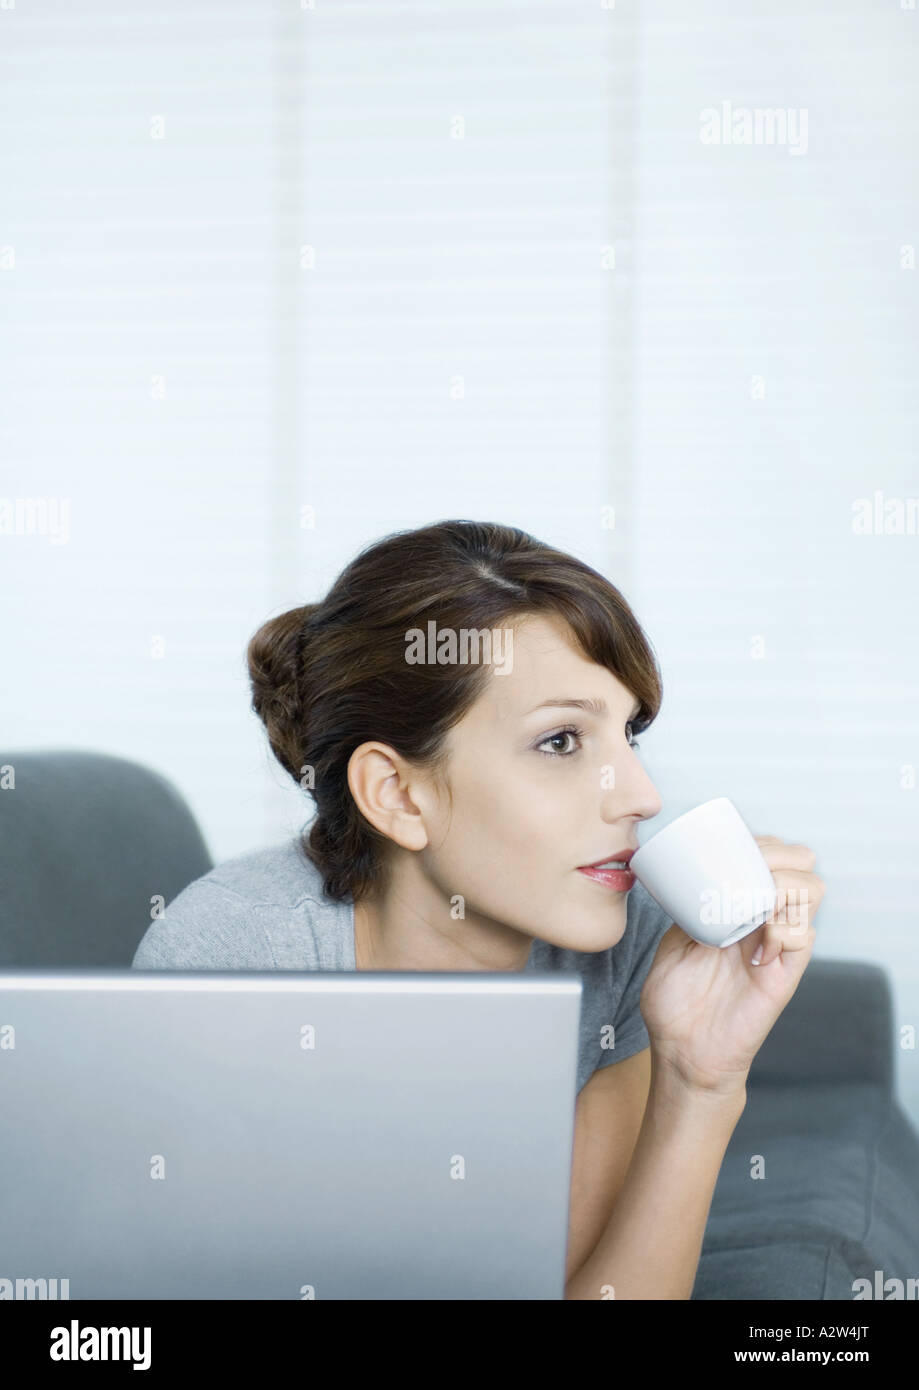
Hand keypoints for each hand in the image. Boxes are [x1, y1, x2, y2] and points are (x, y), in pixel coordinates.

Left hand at [639, 836, 825, 1095]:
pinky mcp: (785, 974)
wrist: (682, 1051)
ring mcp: (778, 946)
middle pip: (802, 868)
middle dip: (781, 856)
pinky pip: (803, 937)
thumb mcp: (672, 941)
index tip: (738, 842)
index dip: (765, 843)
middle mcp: (766, 922)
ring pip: (811, 893)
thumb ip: (687, 909)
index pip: (773, 859)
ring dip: (785, 885)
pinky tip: (756, 943)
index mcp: (741, 908)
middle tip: (754, 867)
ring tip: (756, 900)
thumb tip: (688, 876)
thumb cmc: (676, 1002)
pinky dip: (782, 929)